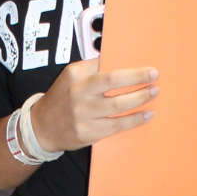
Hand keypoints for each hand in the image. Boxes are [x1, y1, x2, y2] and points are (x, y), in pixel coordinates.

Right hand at [31, 60, 158, 151]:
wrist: (42, 126)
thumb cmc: (64, 98)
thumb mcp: (71, 78)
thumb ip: (93, 70)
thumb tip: (125, 63)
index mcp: (75, 74)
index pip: (104, 63)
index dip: (126, 65)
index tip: (146, 66)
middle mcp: (78, 92)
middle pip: (112, 81)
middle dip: (136, 77)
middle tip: (154, 76)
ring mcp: (83, 113)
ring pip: (118, 105)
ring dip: (139, 98)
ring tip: (153, 93)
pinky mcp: (88, 132)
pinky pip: (117, 125)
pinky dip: (134, 120)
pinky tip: (147, 115)